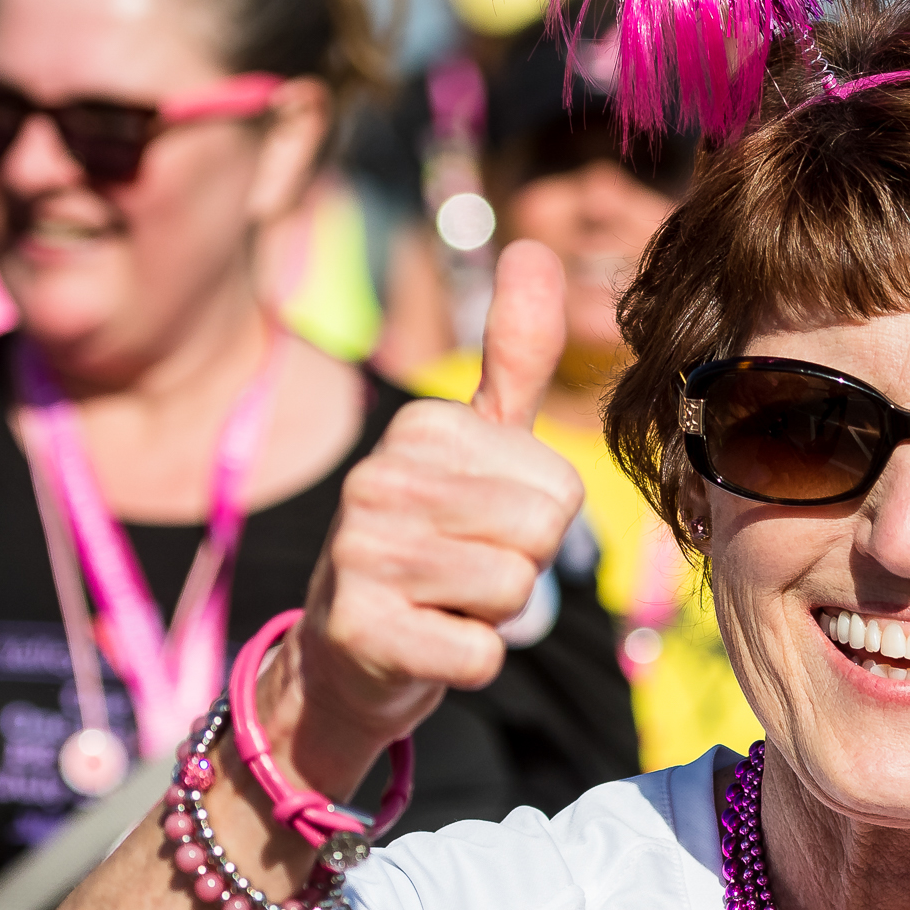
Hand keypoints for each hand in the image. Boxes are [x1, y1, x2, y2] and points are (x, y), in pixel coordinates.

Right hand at [270, 240, 585, 794]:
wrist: (349, 654)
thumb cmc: (434, 541)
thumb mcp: (479, 446)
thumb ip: (515, 358)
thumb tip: (538, 246)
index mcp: (420, 428)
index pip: (559, 487)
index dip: (539, 520)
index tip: (481, 524)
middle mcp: (378, 479)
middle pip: (543, 534)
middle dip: (522, 566)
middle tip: (467, 568)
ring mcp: (362, 554)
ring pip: (516, 592)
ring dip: (495, 614)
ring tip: (444, 600)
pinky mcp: (362, 632)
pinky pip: (481, 655)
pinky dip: (469, 662)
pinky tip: (426, 644)